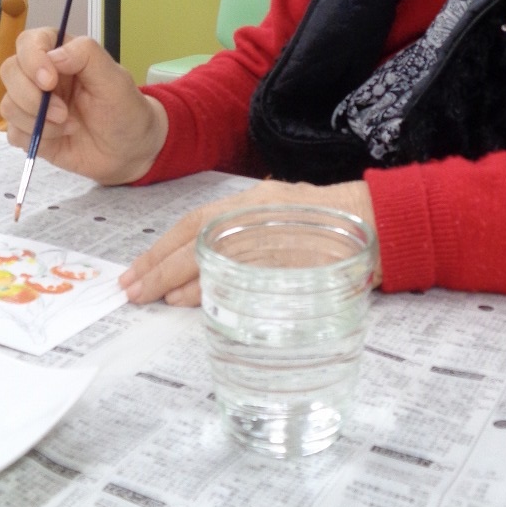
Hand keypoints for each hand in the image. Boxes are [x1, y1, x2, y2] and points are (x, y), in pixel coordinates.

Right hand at [0, 28, 166, 184]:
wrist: (129, 152)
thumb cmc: (125, 110)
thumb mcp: (116, 80)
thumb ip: (87, 57)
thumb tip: (53, 55)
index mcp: (63, 55)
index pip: (30, 42)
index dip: (32, 59)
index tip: (49, 81)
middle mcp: (43, 76)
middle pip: (10, 71)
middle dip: (31, 96)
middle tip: (63, 113)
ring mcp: (34, 104)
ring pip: (8, 105)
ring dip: (37, 121)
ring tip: (70, 126)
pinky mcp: (29, 131)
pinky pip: (12, 133)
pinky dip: (35, 138)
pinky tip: (60, 138)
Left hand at [120, 179, 379, 306]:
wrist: (375, 222)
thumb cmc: (328, 217)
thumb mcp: (280, 207)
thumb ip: (245, 226)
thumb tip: (204, 256)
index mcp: (251, 201)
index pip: (194, 224)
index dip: (161, 248)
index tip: (136, 269)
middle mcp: (253, 220)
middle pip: (192, 247)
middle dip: (157, 270)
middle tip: (130, 291)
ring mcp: (267, 246)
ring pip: (209, 267)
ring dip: (176, 285)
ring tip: (152, 298)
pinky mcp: (282, 271)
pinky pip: (236, 286)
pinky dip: (208, 296)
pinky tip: (189, 305)